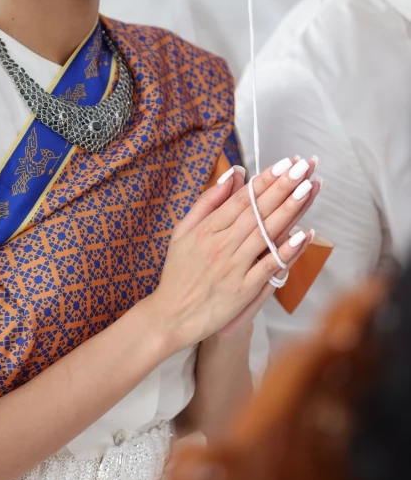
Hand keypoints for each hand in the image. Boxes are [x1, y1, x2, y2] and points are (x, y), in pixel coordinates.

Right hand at [147, 157, 319, 354]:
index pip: (242, 199)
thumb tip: (232, 176)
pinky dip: (286, 251)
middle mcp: (221, 244)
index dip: (265, 180)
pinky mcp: (243, 290)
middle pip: (257, 211)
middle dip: (283, 186)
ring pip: (266, 233)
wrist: (170, 315)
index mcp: (207, 228)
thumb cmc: (178, 272)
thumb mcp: (183, 231)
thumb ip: (206, 202)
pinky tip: (303, 235)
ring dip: (289, 209)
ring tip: (308, 188)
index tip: (284, 164)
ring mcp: (233, 267)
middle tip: (303, 166)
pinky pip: (268, 267)